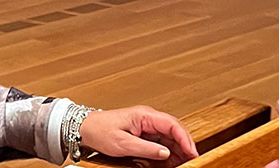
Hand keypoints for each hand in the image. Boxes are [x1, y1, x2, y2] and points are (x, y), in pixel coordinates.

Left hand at [78, 106, 197, 167]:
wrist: (85, 128)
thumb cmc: (100, 130)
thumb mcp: (122, 143)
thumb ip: (146, 148)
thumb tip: (165, 153)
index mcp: (145, 115)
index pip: (173, 124)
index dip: (185, 139)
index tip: (192, 152)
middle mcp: (149, 119)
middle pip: (174, 132)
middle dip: (184, 147)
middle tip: (191, 161)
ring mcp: (147, 126)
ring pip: (169, 139)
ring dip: (177, 152)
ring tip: (183, 164)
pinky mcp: (144, 134)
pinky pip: (160, 143)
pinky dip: (167, 153)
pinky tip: (171, 163)